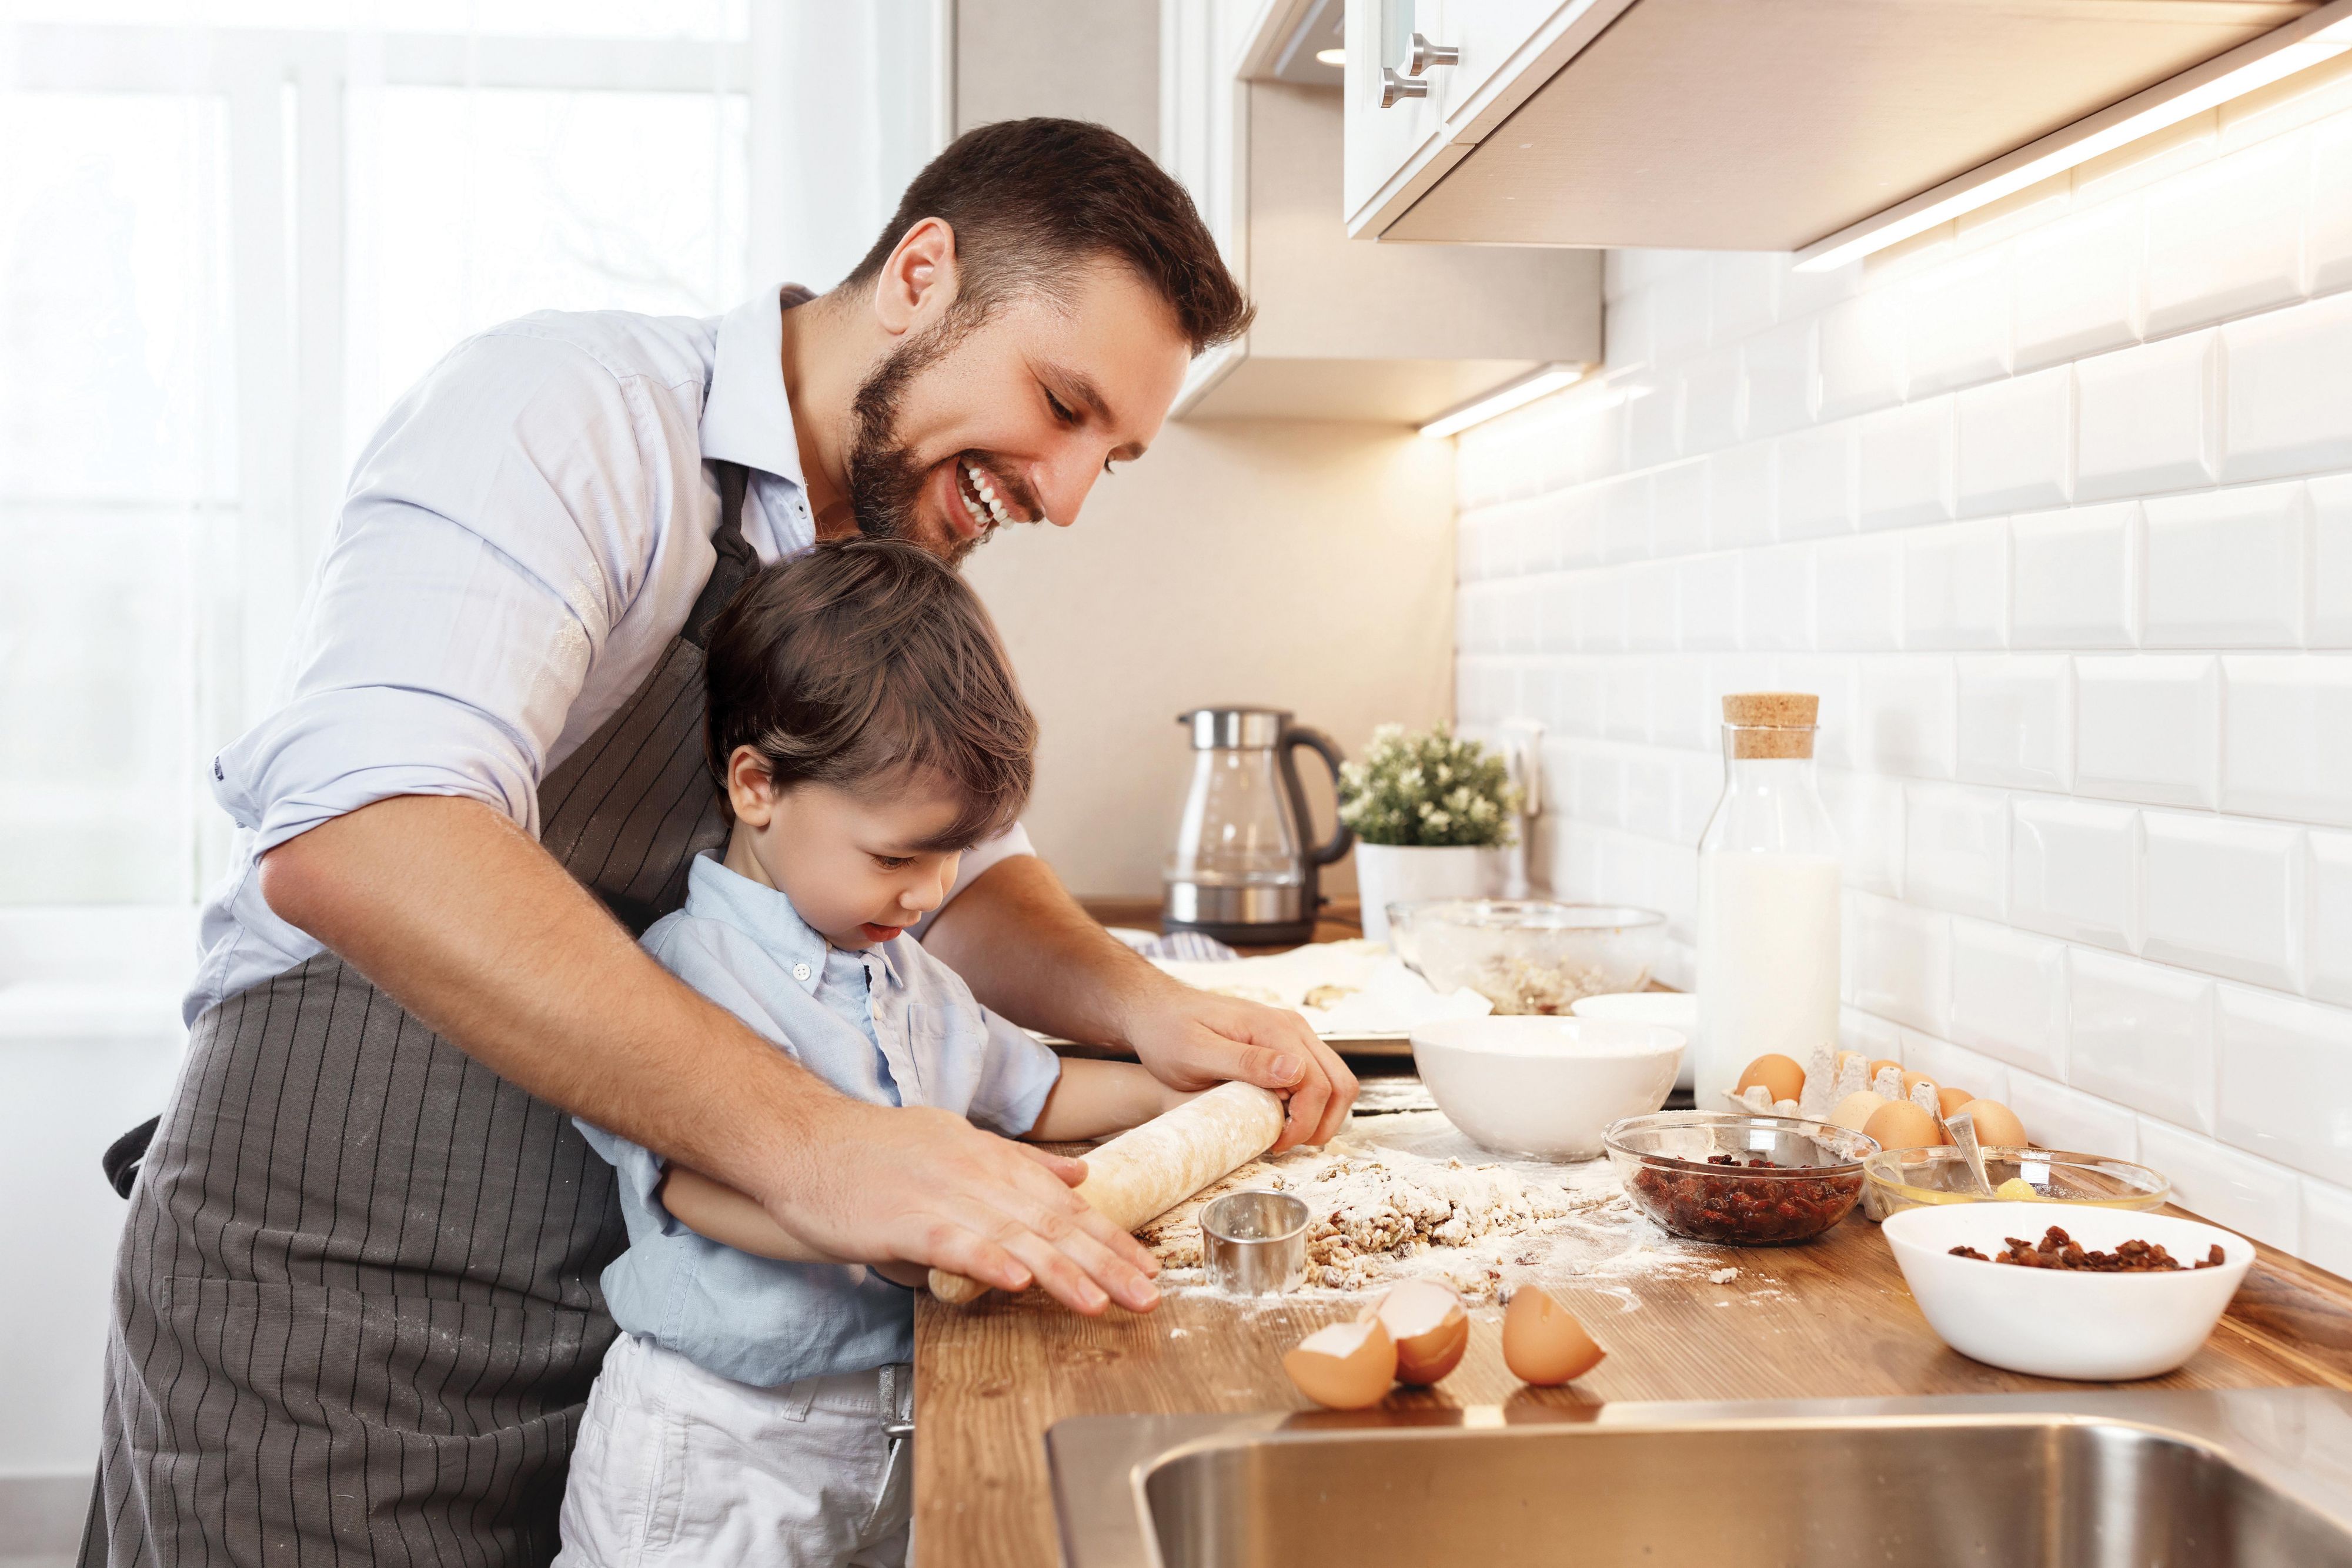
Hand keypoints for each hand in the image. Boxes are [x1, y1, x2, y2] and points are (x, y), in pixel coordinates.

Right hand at [757, 1098, 1160, 1314]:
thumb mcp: (959, 1142)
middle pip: (1052, 1222)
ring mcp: (940, 1196)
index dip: (1110, 1236)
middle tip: (1147, 1295)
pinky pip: (951, 1243)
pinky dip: (985, 1261)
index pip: (1064, 1203)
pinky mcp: (901, 1220)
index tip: (1148, 1266)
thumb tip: (1081, 1172)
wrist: (804, 1139)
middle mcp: (976, 1175)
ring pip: (1012, 1235)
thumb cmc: (878, 1148)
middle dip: (1105, 1260)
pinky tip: (1016, 1282)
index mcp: (992, 1160)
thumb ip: (1021, 1162)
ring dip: (1060, 1271)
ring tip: (1100, 1302)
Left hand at [1121, 983, 1357, 1150]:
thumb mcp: (1196, 1053)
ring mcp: (1292, 1034)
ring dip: (1321, 1115)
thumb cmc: (1168, 1032)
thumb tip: (1297, 1072)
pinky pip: (1318, 1077)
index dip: (1305, 1123)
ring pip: (1335, 1081)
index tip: (1276, 1144)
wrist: (1156, 1010)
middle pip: (1340, 1083)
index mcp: (1274, 1028)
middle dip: (1322, 1123)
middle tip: (1285, 1145)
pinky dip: (1311, 1103)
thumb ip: (1246, 1062)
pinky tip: (1280, 1115)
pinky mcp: (1285, 1044)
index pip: (1318, 1084)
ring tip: (1284, 1134)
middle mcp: (1292, 1027)